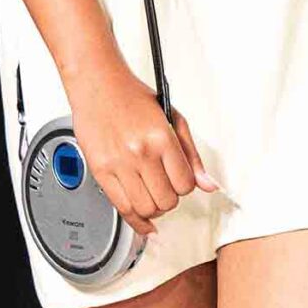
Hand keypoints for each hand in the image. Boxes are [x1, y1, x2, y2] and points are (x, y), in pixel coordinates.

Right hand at [68, 59, 220, 246]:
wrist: (98, 85)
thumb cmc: (133, 98)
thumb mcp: (174, 119)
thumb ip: (192, 155)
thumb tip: (209, 185)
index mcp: (161, 138)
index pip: (185, 184)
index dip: (186, 186)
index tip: (180, 181)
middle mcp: (140, 152)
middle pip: (166, 201)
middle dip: (170, 199)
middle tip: (166, 188)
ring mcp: (119, 164)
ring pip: (145, 209)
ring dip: (154, 210)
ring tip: (153, 198)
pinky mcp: (101, 171)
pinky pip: (122, 208)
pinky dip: (136, 221)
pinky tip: (143, 222)